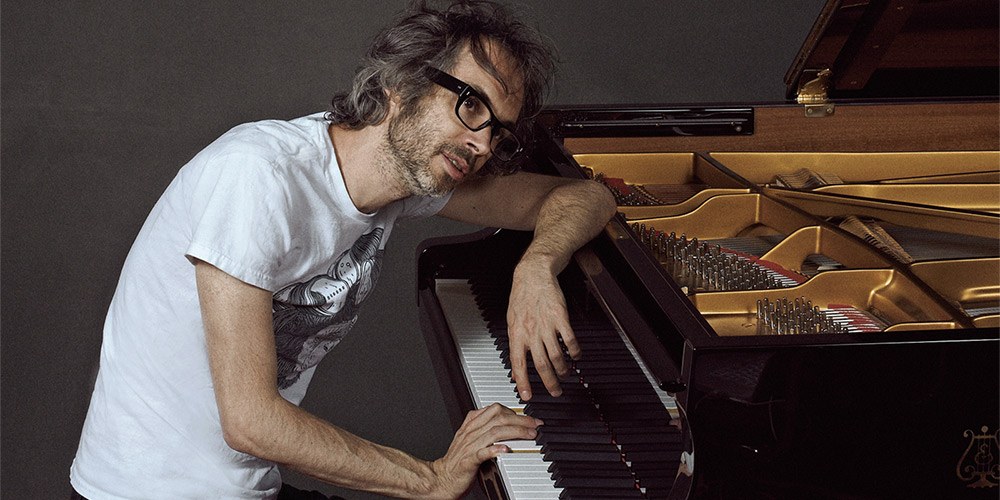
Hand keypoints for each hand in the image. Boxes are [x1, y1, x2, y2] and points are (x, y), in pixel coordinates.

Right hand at [430, 404, 542, 498]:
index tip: (528, 418)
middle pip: (498, 418)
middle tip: (534, 425)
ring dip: (515, 432)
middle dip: (520, 419)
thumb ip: (484, 426)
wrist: (442, 478)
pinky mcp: (468, 461)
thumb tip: (506, 421)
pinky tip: (506, 449)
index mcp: (471, 424)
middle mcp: (470, 433)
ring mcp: (469, 446)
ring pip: (494, 432)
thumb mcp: (470, 437)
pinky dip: (494, 449)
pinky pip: (482, 452)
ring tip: (529, 435)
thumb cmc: (458, 460)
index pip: (495, 409)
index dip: (515, 411)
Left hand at [507, 263, 580, 400]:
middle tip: (555, 392)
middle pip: (541, 364)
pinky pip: (569, 339)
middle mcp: (531, 331)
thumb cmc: (522, 296)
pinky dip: (574, 351)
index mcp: (517, 333)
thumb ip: (516, 344)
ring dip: (562, 368)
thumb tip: (516, 366)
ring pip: (556, 354)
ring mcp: (546, 324)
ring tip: (565, 374)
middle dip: (549, 382)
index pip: (518, 363)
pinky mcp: (560, 317)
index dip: (522, 382)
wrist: (533, 274)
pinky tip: (576, 355)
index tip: (527, 396)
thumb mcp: (512, 321)